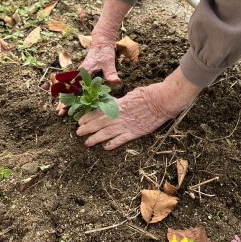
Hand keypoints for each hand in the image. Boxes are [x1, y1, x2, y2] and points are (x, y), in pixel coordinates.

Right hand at [56, 0, 130, 115]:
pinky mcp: (83, 74)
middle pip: (68, 89)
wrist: (101, 42)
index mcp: (83, 72)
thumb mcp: (108, 62)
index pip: (72, 88)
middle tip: (59, 113)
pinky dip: (70, 92)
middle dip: (63, 101)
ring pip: (69, 87)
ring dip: (65, 97)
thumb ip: (111, 73)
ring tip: (61, 109)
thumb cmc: (104, 52)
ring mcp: (80, 73)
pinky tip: (70, 99)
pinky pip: (74, 85)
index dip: (67, 99)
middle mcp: (79, 73)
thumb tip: (116, 83)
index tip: (62, 108)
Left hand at [75, 67, 201, 149]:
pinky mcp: (135, 133)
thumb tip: (116, 103)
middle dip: (87, 128)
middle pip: (100, 123)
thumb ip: (123, 101)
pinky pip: (121, 140)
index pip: (100, 111)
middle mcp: (120, 116)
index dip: (88, 117)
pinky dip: (112, 144)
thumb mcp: (133, 94)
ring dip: (95, 138)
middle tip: (78, 132)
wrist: (163, 101)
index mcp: (119, 104)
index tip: (80, 120)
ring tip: (87, 142)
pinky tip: (106, 148)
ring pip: (107, 133)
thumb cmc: (150, 93)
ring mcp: (127, 125)